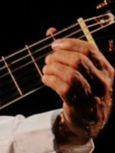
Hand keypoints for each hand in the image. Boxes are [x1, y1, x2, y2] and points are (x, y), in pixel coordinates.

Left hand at [42, 28, 113, 148]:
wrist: (88, 121)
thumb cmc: (84, 90)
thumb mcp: (84, 71)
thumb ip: (69, 49)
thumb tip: (50, 31)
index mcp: (106, 70)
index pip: (89, 49)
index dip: (69, 43)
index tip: (54, 45)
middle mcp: (103, 82)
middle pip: (78, 61)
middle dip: (58, 57)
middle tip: (49, 60)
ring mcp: (93, 96)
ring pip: (70, 75)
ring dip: (53, 69)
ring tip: (46, 69)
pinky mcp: (80, 107)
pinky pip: (63, 89)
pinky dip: (50, 80)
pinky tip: (46, 79)